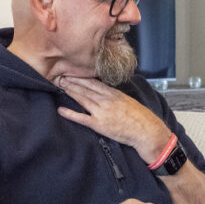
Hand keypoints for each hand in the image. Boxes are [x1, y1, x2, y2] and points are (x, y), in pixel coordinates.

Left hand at [55, 76, 171, 162]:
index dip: (80, 77)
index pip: (93, 82)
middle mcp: (106, 100)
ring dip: (69, 91)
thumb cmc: (139, 117)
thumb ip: (114, 96)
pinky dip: (70, 113)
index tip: (70, 73)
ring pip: (82, 98)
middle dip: (71, 82)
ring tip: (58, 85)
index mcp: (113, 93)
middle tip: (58, 76)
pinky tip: (61, 110)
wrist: (146, 130)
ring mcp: (101, 112)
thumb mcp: (127, 101)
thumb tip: (104, 92)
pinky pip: (82, 118)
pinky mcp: (99, 125)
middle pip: (84, 88)